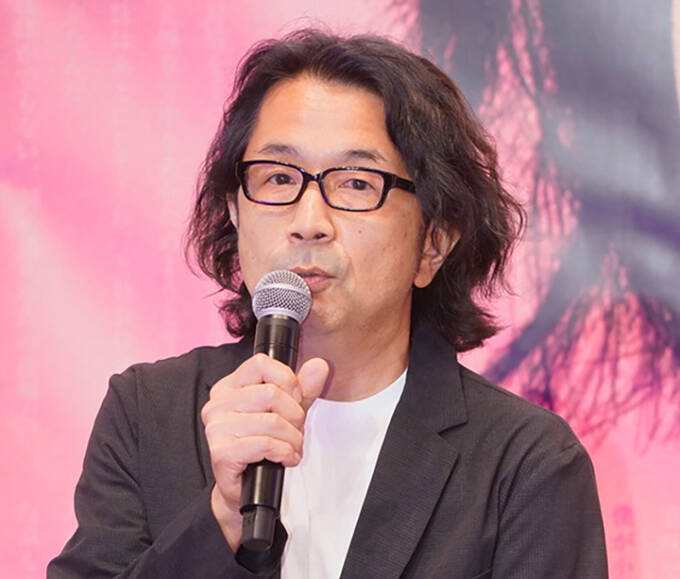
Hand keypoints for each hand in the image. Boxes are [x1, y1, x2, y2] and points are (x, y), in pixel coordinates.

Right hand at [200, 353, 328, 550]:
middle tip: (296, 431)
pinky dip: (284, 452)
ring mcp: (217, 428)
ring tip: (292, 448)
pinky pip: (266, 444)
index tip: (295, 400)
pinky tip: (285, 459)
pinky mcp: (222, 451)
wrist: (245, 489)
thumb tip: (319, 365)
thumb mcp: (288, 411)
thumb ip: (304, 388)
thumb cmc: (263, 447)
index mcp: (229, 387)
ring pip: (272, 421)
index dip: (287, 380)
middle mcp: (217, 404)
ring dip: (293, 439)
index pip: (261, 363)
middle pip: (271, 394)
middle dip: (295, 416)